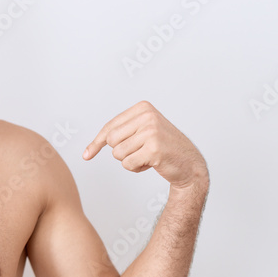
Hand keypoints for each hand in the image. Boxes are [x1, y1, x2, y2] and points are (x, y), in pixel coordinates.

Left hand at [82, 101, 207, 190]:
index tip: (86, 155)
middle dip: (121, 151)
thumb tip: (88, 151)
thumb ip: (119, 134)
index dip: (97, 142)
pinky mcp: (153, 149)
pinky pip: (128, 164)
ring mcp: (151, 131)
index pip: (110, 126)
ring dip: (130, 161)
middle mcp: (147, 116)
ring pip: (118, 154)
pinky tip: (152, 163)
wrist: (190, 164)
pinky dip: (136, 168)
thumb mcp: (142, 132)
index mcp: (143, 108)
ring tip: (148, 156)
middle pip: (112, 140)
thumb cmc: (163, 149)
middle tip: (140, 151)